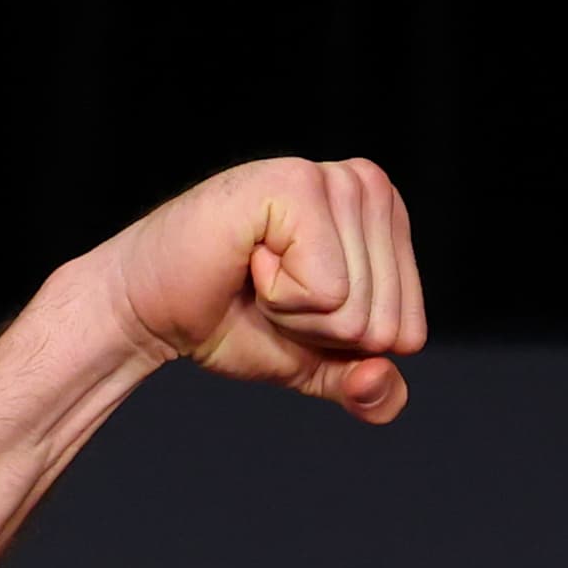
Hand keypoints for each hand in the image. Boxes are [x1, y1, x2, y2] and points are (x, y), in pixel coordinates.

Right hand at [100, 157, 426, 421]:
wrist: (157, 310)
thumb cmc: (235, 320)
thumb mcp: (319, 364)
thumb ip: (368, 387)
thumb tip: (380, 380)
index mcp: (387, 220)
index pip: (410, 333)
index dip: (345, 345)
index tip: (297, 306)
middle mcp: (369, 187)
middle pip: (387, 324)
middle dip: (321, 330)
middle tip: (270, 290)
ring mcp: (334, 180)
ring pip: (357, 309)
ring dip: (296, 312)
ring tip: (257, 272)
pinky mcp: (298, 185)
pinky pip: (328, 291)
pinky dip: (280, 296)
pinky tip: (249, 259)